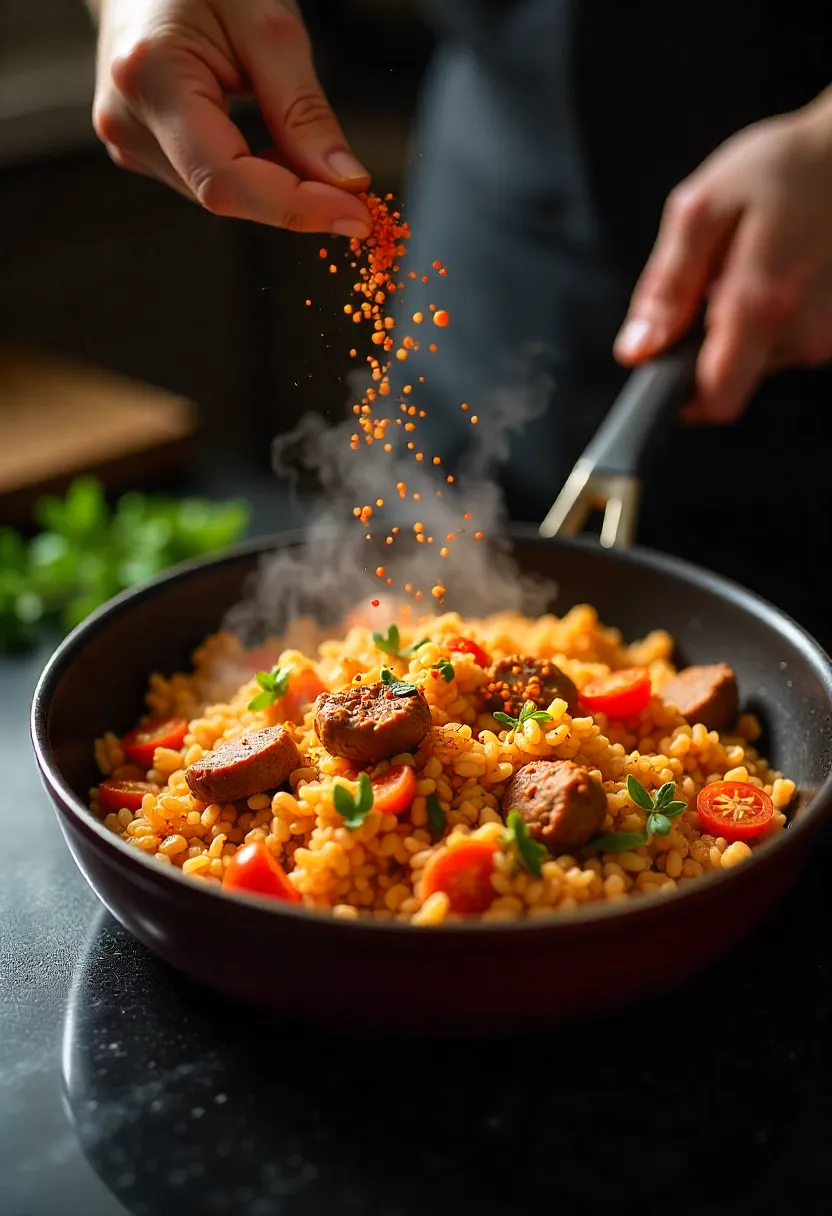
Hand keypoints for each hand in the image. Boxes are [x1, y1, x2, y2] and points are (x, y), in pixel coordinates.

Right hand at [91, 0, 371, 235]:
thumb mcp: (269, 26)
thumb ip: (304, 109)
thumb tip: (345, 182)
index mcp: (150, 77)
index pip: (226, 180)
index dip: (295, 208)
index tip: (356, 217)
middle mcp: (129, 121)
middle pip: (226, 194)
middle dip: (296, 198)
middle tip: (354, 191)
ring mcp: (129, 140)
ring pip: (223, 196)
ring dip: (278, 187)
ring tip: (307, 146)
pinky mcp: (142, 149)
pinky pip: (213, 182)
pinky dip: (258, 176)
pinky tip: (279, 151)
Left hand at [614, 90, 831, 421]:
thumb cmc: (784, 167)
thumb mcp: (702, 211)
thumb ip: (665, 287)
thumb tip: (637, 349)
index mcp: (761, 306)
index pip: (716, 401)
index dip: (679, 398)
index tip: (663, 369)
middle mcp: (802, 333)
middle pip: (732, 380)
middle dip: (708, 342)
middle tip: (714, 279)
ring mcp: (827, 334)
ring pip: (759, 360)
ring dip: (742, 325)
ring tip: (752, 264)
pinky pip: (787, 340)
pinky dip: (772, 314)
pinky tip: (780, 268)